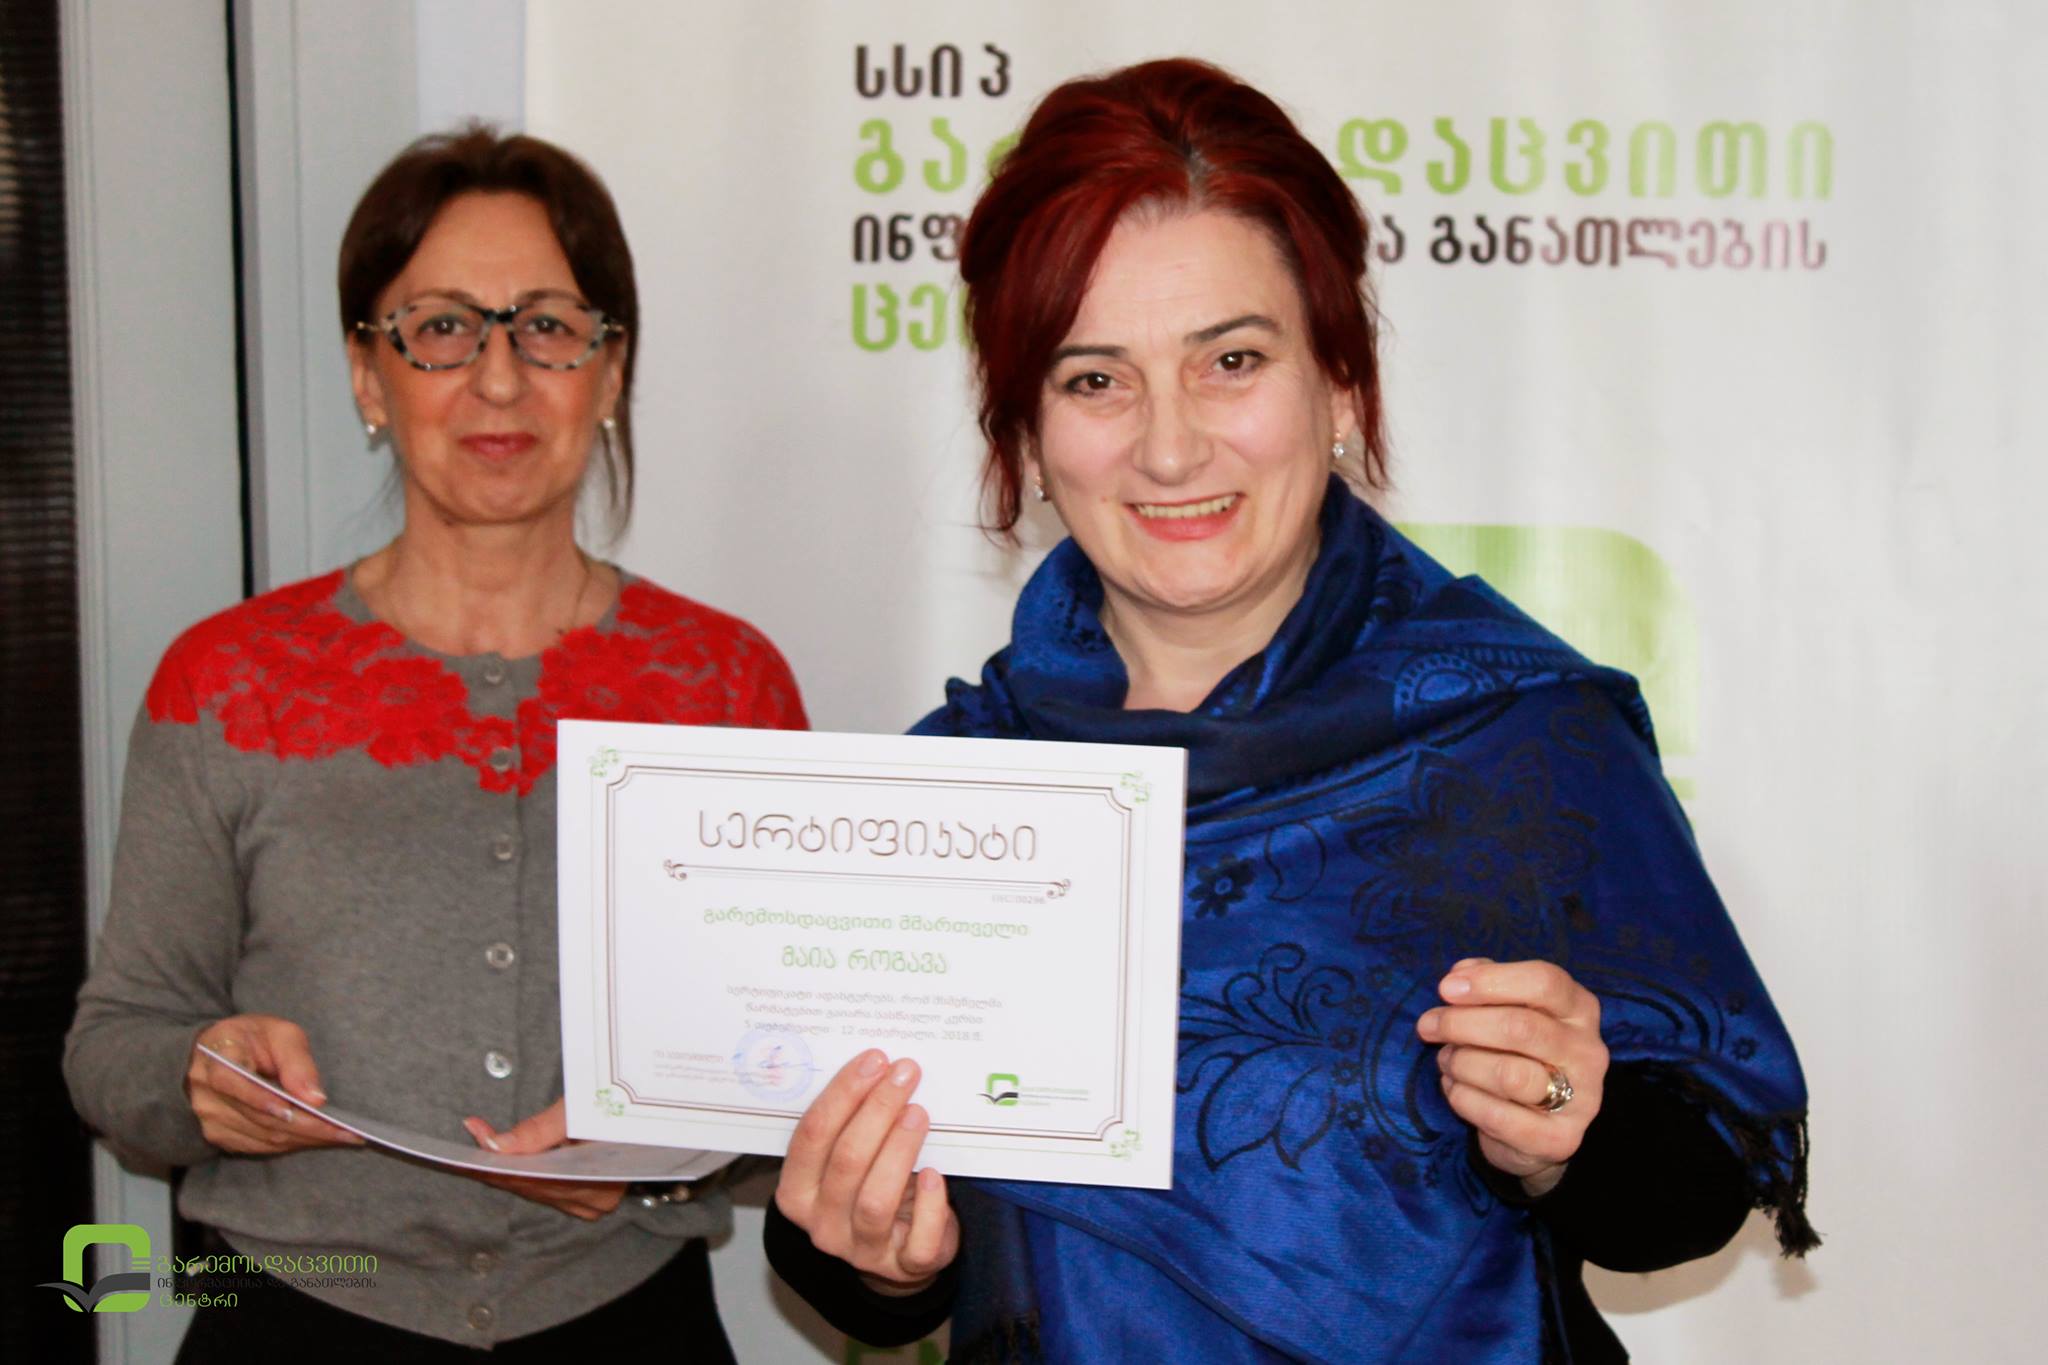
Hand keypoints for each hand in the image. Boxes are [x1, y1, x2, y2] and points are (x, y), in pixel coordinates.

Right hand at [186, 1015, 364, 1154]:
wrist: (217, 1053)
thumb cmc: (252, 1038)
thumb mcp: (279, 1032)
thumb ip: (296, 1061)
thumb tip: (315, 1099)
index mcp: (216, 1057)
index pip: (231, 1081)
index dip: (260, 1098)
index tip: (293, 1108)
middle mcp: (206, 1093)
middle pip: (257, 1117)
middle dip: (305, 1126)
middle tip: (345, 1131)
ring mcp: (210, 1118)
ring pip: (262, 1137)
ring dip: (304, 1139)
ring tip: (342, 1136)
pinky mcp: (219, 1135)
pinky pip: (260, 1145)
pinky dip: (292, 1143)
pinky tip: (319, 1138)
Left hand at [462, 1099, 624, 1221]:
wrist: (653, 1106)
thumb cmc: (622, 1104)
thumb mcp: (579, 1111)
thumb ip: (537, 1131)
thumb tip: (494, 1146)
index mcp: (599, 1183)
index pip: (535, 1179)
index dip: (502, 1162)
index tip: (478, 1140)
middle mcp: (596, 1200)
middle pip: (533, 1186)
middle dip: (499, 1162)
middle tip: (475, 1133)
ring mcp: (591, 1202)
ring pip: (537, 1189)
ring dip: (509, 1166)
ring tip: (484, 1140)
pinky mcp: (586, 1197)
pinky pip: (547, 1188)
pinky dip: (526, 1171)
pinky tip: (508, 1156)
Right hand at [775, 1050, 958, 1293]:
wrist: (898, 1248)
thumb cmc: (871, 1186)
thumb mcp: (849, 1159)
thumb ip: (851, 1124)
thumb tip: (879, 1065)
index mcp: (797, 1193)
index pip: (811, 1137)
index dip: (842, 1094)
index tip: (874, 1060)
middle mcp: (822, 1224)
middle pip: (845, 1162)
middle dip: (877, 1110)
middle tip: (905, 1074)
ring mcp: (861, 1250)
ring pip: (875, 1200)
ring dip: (898, 1150)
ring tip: (919, 1113)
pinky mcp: (903, 1266)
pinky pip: (918, 1240)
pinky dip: (930, 1205)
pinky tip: (936, 1173)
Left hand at [1416, 958, 1608, 1196]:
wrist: (1535, 1128)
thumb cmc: (1517, 1053)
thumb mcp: (1508, 1010)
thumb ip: (1488, 985)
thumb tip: (1460, 975)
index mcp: (1579, 1010)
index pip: (1545, 982)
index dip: (1490, 981)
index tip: (1446, 989)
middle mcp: (1588, 1052)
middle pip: (1521, 1027)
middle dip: (1461, 1024)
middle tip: (1427, 1026)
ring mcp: (1580, 1099)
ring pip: (1508, 1074)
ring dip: (1462, 1064)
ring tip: (1447, 1060)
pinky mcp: (1559, 1139)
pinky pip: (1497, 1116)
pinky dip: (1463, 1099)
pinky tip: (1455, 1089)